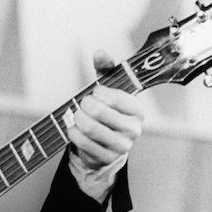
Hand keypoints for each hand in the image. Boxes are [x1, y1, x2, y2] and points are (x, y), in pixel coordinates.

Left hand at [69, 50, 144, 169]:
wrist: (106, 145)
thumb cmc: (107, 111)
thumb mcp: (109, 88)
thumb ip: (106, 69)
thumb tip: (100, 53)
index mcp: (138, 110)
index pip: (115, 97)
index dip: (99, 92)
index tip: (96, 92)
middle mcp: (134, 129)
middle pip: (98, 111)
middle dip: (84, 105)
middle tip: (83, 105)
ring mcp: (122, 146)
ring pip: (89, 127)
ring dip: (77, 119)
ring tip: (78, 117)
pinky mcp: (107, 158)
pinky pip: (82, 142)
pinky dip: (73, 132)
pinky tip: (75, 129)